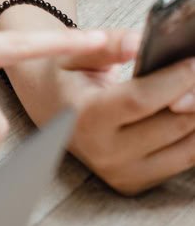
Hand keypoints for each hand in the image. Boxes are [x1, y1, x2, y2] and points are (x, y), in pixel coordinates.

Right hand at [27, 40, 194, 194]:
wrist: (45, 108)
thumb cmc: (64, 74)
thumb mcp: (74, 51)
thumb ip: (109, 45)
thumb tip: (140, 42)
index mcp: (83, 116)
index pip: (140, 100)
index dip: (174, 81)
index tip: (193, 62)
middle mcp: (102, 152)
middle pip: (170, 125)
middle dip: (194, 95)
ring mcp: (120, 173)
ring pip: (185, 148)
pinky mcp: (134, 183)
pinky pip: (182, 162)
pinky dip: (194, 136)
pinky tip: (192, 112)